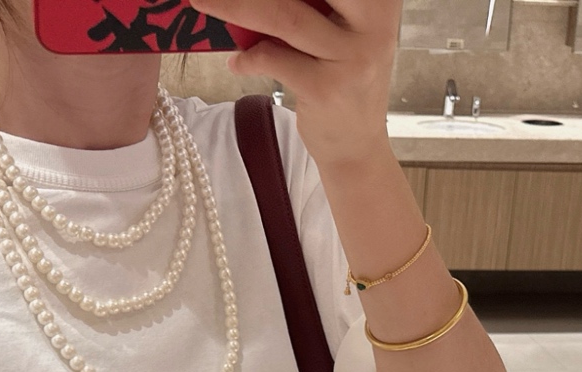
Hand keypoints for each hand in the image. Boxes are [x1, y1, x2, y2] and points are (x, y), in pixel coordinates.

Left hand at [193, 0, 400, 165]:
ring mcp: (352, 57)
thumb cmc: (343, 79)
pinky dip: (248, 57)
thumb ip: (311, 8)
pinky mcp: (326, 89)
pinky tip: (237, 61)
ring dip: (235, 6)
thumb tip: (248, 0)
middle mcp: (374, 22)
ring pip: (284, 16)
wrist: (356, 146)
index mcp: (379, 0)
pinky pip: (274, 59)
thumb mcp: (340, 33)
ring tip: (202, 1)